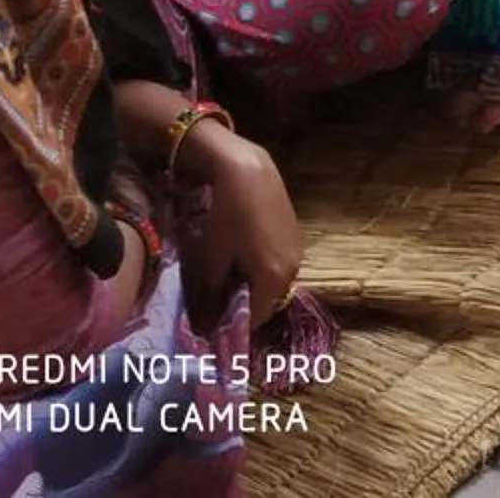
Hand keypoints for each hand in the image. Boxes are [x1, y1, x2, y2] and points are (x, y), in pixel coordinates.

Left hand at [185, 127, 304, 327]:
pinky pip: (277, 265)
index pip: (253, 319)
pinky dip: (259, 270)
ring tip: (224, 275)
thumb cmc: (226, 217)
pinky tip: (240, 254)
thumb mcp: (211, 259)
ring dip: (250, 287)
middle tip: (212, 300)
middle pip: (266, 302)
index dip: (228, 326)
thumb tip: (202, 327)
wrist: (247, 171)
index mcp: (273, 280)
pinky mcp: (294, 236)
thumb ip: (208, 296)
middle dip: (240, 307)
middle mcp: (293, 270)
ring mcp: (297, 252)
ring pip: (272, 283)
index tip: (206, 325)